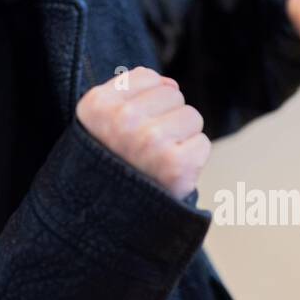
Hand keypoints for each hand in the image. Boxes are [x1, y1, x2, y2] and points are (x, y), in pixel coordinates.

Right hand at [75, 66, 209, 200]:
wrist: (101, 222)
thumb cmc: (106, 166)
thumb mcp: (99, 123)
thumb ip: (130, 92)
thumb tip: (171, 84)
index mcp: (97, 105)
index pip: (147, 77)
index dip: (145, 102)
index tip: (129, 128)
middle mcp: (122, 120)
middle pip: (173, 94)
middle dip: (165, 118)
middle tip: (144, 149)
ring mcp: (150, 142)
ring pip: (191, 116)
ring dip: (180, 138)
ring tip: (156, 161)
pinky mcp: (177, 166)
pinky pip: (202, 142)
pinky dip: (191, 159)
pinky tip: (169, 173)